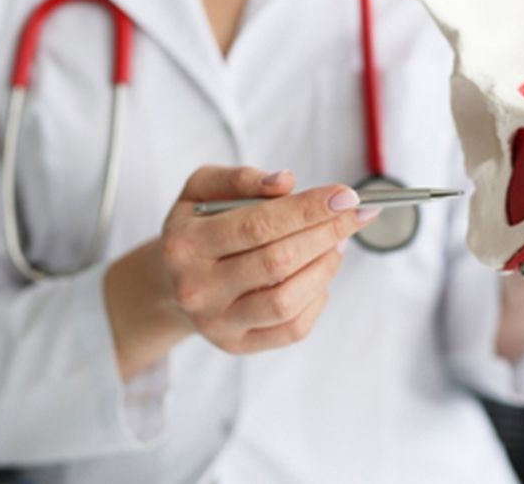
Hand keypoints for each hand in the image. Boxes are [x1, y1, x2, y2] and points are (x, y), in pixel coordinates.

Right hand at [105, 166, 378, 378]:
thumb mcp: (202, 189)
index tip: (345, 195)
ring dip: (325, 267)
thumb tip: (285, 182)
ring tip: (337, 242)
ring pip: (287, 301)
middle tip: (354, 214)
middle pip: (277, 262)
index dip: (307, 209)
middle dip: (326, 233)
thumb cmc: (196, 227)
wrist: (169, 281)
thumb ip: (240, 178)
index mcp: (186, 244)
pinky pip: (292, 329)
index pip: (257, 226)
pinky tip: (319, 273)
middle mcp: (197, 288)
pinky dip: (317, 299)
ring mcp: (217, 322)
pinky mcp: (237, 345)